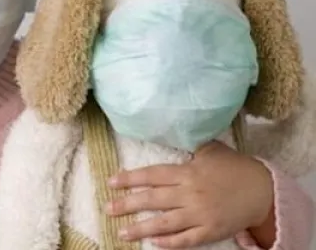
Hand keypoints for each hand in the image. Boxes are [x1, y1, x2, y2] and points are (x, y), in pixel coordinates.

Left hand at [105, 141, 273, 247]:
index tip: (111, 182)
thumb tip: (173, 134)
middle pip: (152, 199)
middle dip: (127, 204)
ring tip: (122, 232)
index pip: (152, 175)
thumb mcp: (212, 151)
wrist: (264, 191)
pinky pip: (186, 239)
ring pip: (164, 222)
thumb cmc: (235, 168)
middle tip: (107, 208)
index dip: (130, 178)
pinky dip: (169, 242)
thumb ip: (190, 148)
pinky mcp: (211, 231)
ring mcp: (200, 214)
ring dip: (141, 228)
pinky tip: (153, 243)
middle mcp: (190, 193)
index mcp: (188, 172)